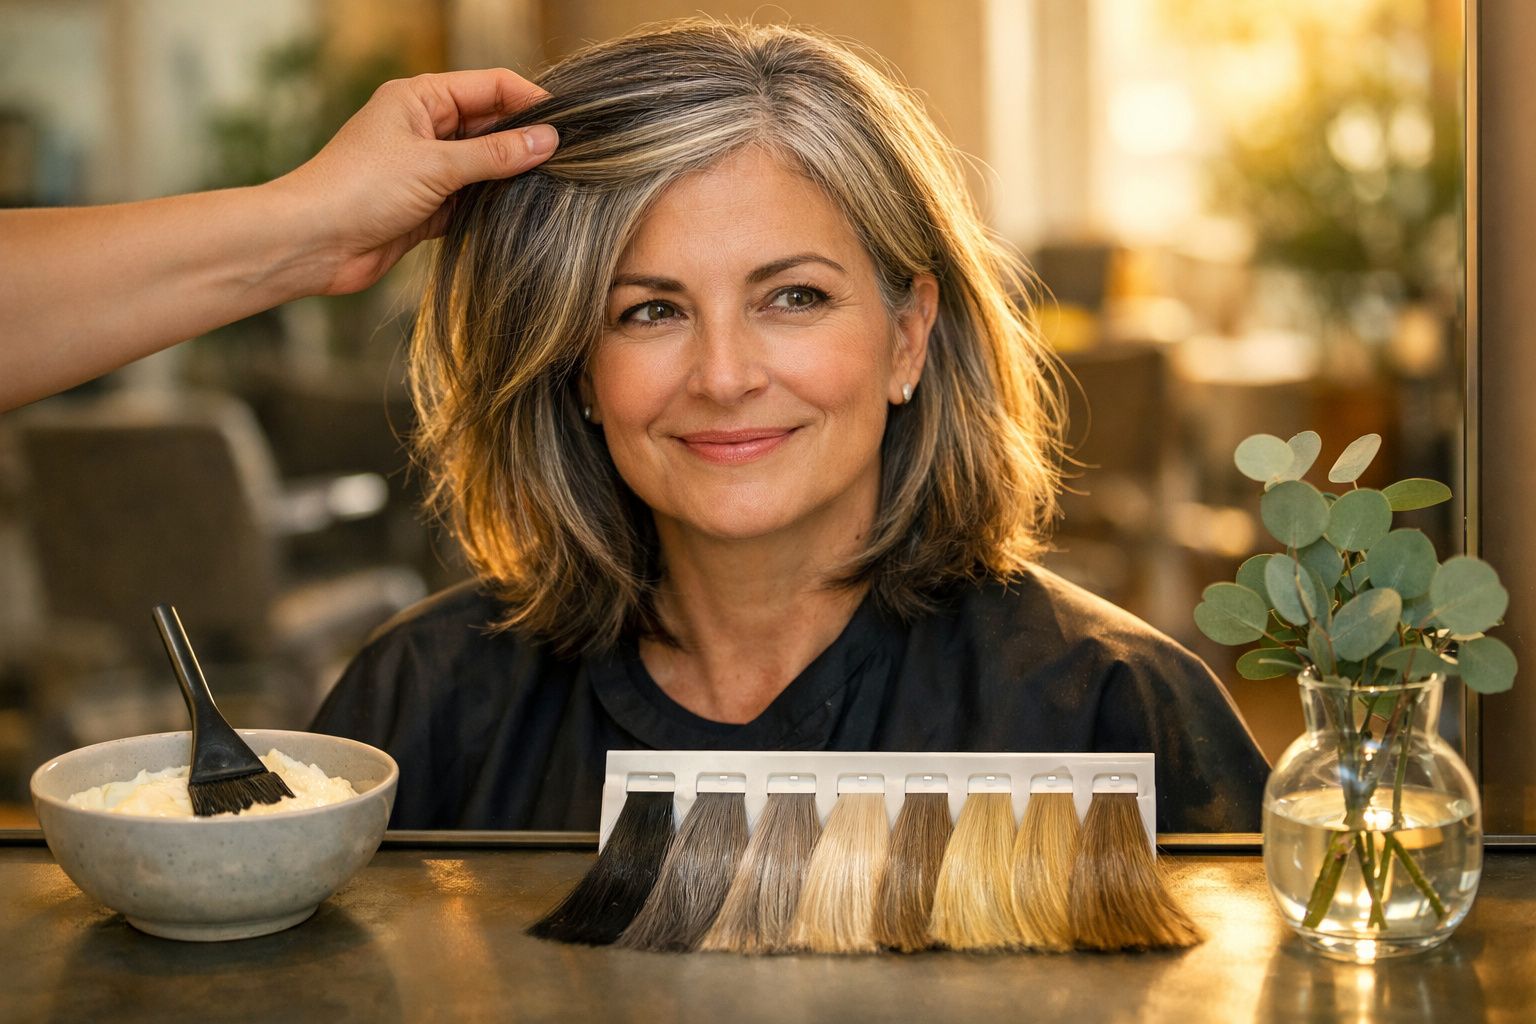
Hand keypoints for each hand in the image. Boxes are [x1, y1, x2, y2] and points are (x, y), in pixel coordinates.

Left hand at [276, 68, 557, 295]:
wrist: (311, 243)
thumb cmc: (358, 189)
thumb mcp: (434, 166)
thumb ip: (494, 155)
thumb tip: (547, 141)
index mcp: (421, 98)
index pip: (491, 86)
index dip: (530, 101)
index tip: (569, 125)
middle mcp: (426, 127)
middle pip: (492, 126)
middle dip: (526, 142)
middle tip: (571, 161)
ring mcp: (427, 168)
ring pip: (485, 166)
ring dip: (512, 178)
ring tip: (556, 189)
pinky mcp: (428, 206)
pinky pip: (473, 200)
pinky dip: (495, 207)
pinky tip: (524, 215)